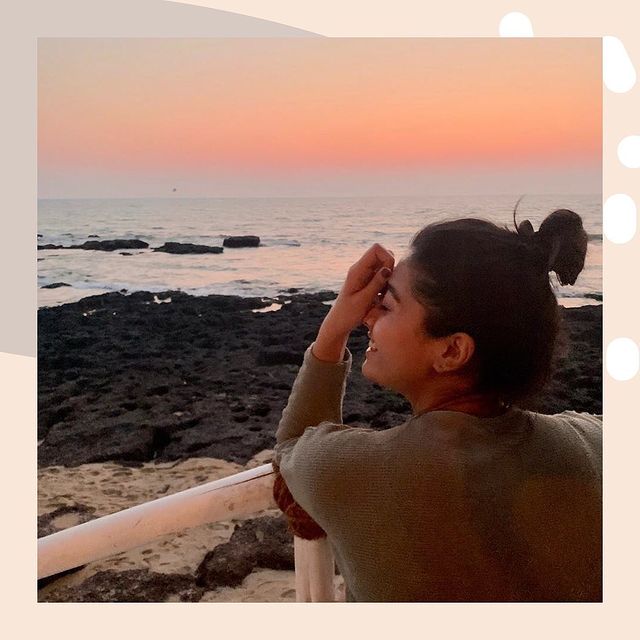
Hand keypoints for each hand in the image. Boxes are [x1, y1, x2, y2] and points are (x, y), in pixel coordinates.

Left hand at [312, 244, 394, 361]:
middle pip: (383, 255)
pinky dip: (386, 285)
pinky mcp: (368, 282)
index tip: (388, 275)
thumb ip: (376, 284)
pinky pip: (382, 277)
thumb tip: (388, 269)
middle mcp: (361, 269)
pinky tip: (380, 298)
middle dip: (391, 268)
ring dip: (389, 279)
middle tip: (386, 287)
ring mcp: (365, 275)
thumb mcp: (363, 301)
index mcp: (357, 270)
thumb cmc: (348, 314)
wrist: (338, 324)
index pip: (377, 248)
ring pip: (385, 266)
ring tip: (382, 295)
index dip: (388, 257)